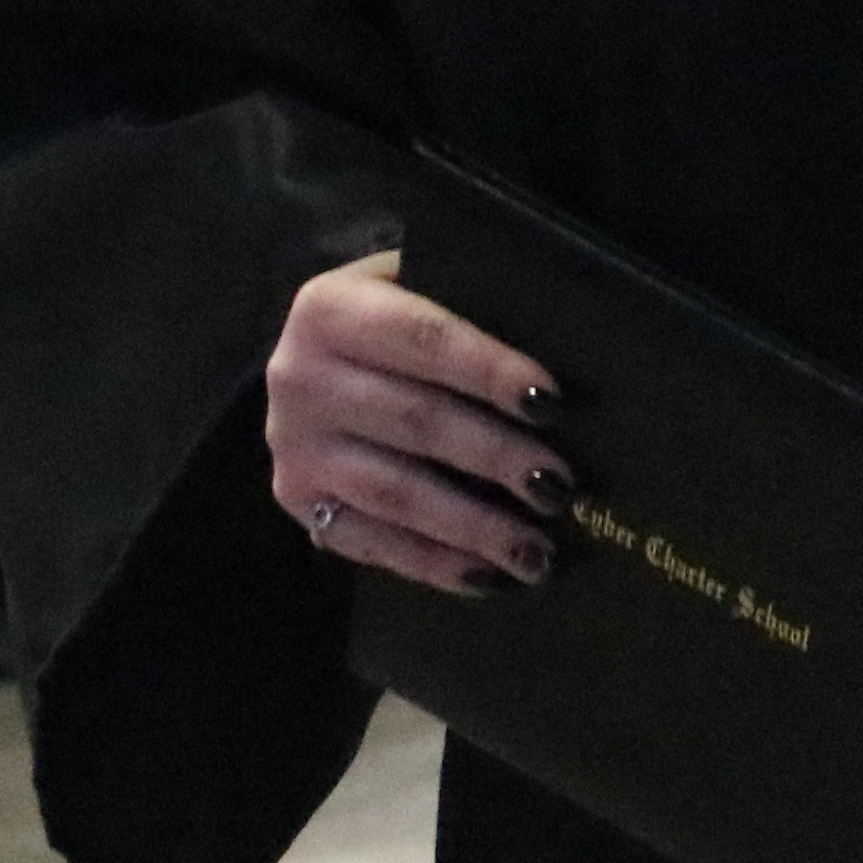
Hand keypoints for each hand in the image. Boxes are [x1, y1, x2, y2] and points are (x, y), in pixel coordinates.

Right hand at [268, 255, 571, 597]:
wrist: (316, 358)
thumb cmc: (401, 319)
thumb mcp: (424, 285)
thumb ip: (476, 302)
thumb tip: (571, 346)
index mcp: (330, 308)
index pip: (424, 337)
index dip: (488, 370)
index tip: (551, 403)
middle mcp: (298, 378)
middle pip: (415, 420)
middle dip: (495, 457)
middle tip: (559, 486)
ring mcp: (292, 447)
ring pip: (394, 491)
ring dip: (471, 526)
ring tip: (536, 550)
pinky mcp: (296, 501)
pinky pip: (369, 541)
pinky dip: (432, 563)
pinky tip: (488, 577)